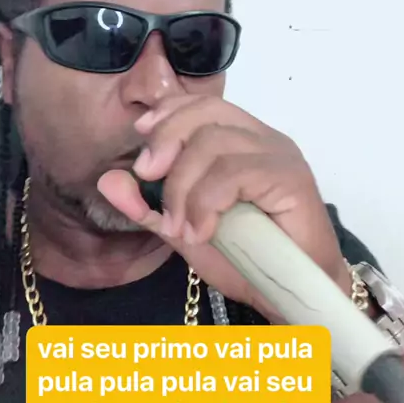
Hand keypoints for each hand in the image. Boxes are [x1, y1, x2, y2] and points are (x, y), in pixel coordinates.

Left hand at [97, 95, 350, 320]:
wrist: (295, 296)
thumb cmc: (248, 261)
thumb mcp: (185, 231)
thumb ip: (149, 206)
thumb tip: (108, 179)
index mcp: (240, 142)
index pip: (201, 106)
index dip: (168, 113)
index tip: (141, 137)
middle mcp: (261, 139)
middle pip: (206, 112)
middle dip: (167, 140)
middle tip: (148, 178)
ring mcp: (278, 155)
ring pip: (215, 143)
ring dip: (184, 187)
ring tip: (181, 228)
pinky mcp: (291, 176)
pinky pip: (235, 172)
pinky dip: (207, 201)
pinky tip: (201, 230)